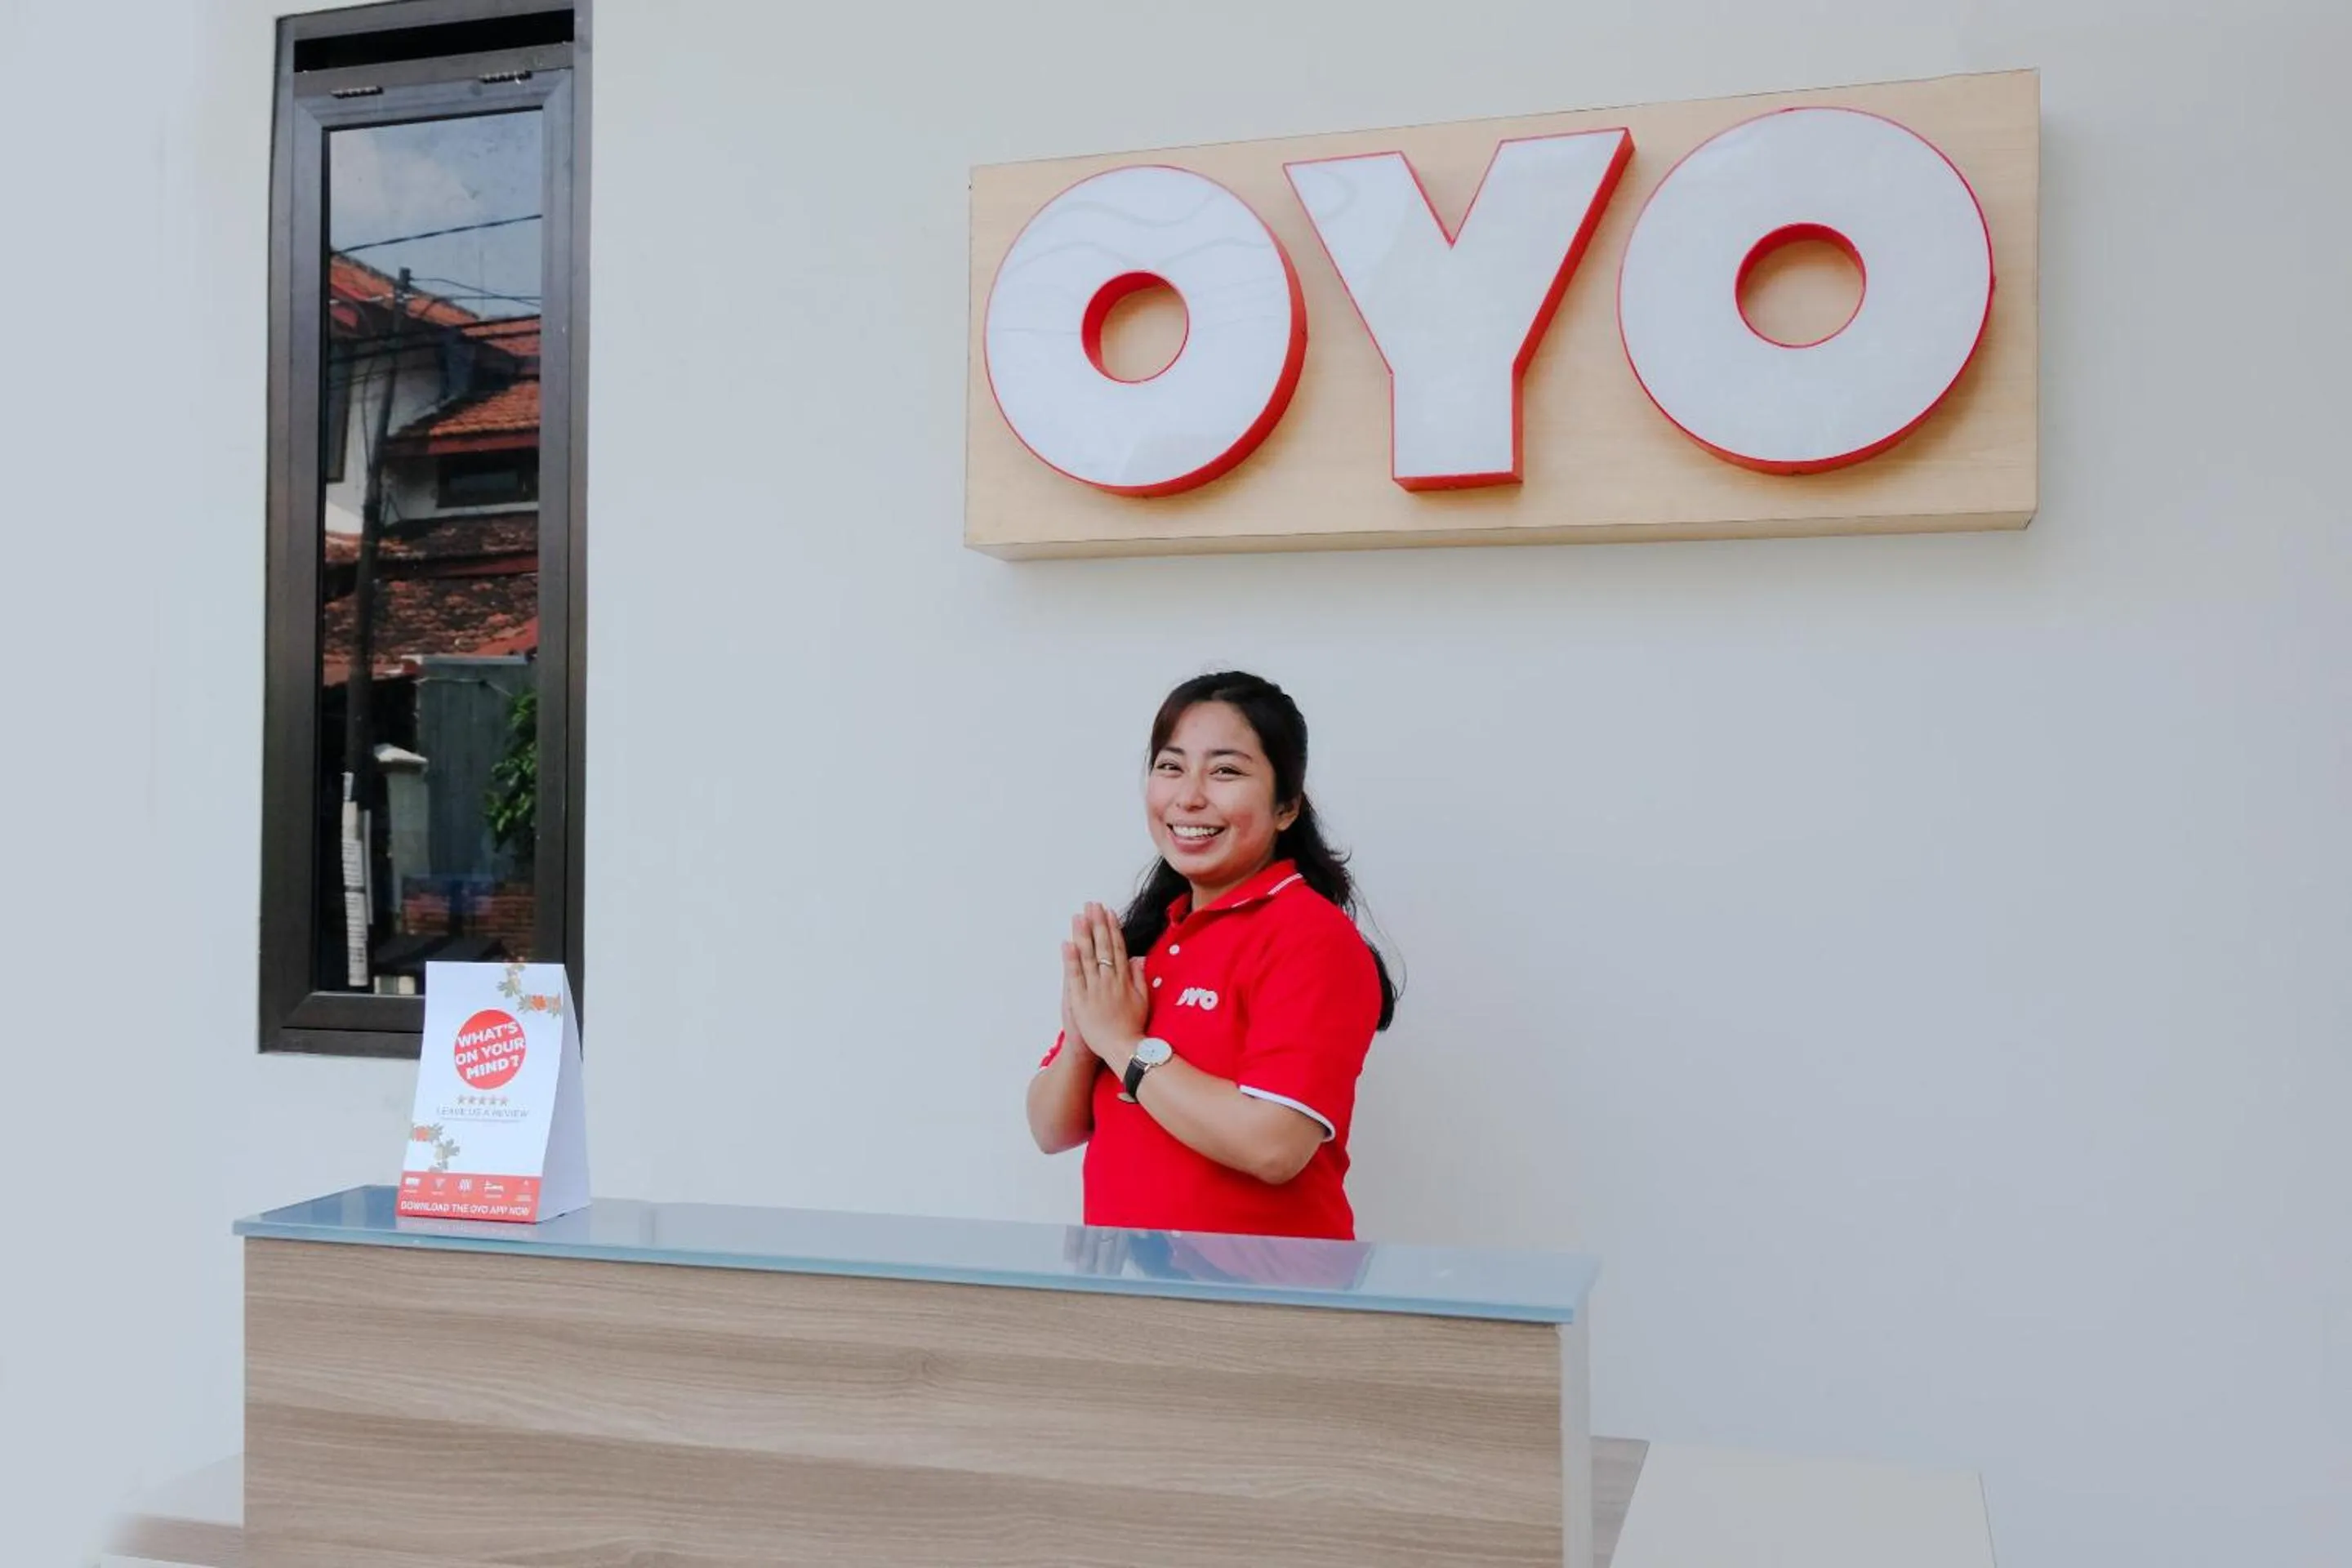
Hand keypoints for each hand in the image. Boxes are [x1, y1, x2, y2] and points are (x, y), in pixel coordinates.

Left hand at [1062, 903, 1148, 1069]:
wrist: (1122, 1048)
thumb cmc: (1133, 1027)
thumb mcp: (1143, 1000)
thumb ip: (1140, 977)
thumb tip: (1139, 958)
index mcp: (1124, 979)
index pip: (1117, 947)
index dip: (1112, 928)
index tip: (1108, 912)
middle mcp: (1109, 980)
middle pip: (1102, 946)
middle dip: (1096, 923)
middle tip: (1092, 905)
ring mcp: (1094, 989)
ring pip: (1088, 956)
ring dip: (1083, 934)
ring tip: (1079, 916)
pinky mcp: (1081, 1000)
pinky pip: (1075, 976)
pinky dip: (1070, 959)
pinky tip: (1067, 943)